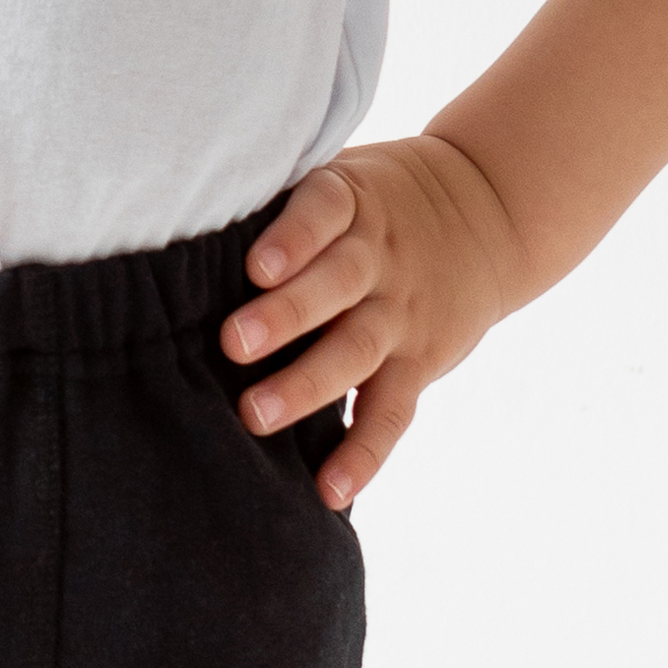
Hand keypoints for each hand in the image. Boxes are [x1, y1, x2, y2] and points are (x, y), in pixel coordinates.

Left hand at [221, 136, 522, 506]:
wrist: (487, 212)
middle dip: (285, 316)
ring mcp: (400, 314)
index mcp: (352, 205)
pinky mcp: (418, 363)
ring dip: (306, 385)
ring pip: (356, 350)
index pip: (323, 213)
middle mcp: (379, 260)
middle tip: (233, 343)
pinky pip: (392, 412)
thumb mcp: (343, 179)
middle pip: (336, 285)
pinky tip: (331, 489)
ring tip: (256, 414)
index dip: (292, 239)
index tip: (255, 267)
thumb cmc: (374, 204)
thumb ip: (284, 207)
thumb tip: (180, 235)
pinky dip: (364, 454)